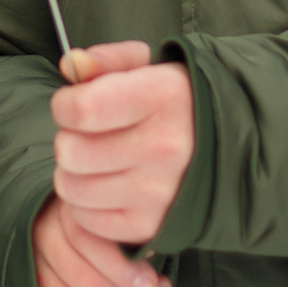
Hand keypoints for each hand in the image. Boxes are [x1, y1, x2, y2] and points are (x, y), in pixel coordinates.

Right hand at [32, 194, 170, 286]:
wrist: (69, 240)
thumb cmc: (109, 230)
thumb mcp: (117, 220)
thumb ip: (129, 234)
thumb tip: (150, 254)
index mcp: (63, 216)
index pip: (85, 243)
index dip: (122, 269)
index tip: (155, 283)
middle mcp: (41, 245)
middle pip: (85, 283)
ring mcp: (34, 279)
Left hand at [51, 40, 192, 246]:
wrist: (223, 151)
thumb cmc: (172, 105)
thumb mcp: (148, 69)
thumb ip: (107, 60)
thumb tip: (72, 64)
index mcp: (163, 98)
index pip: (82, 109)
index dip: (64, 104)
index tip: (73, 104)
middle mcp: (165, 147)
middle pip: (70, 151)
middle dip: (69, 139)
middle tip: (89, 136)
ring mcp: (158, 192)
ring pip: (71, 187)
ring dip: (73, 173)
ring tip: (96, 161)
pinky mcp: (149, 226)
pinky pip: (85, 219)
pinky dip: (85, 205)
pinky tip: (106, 186)